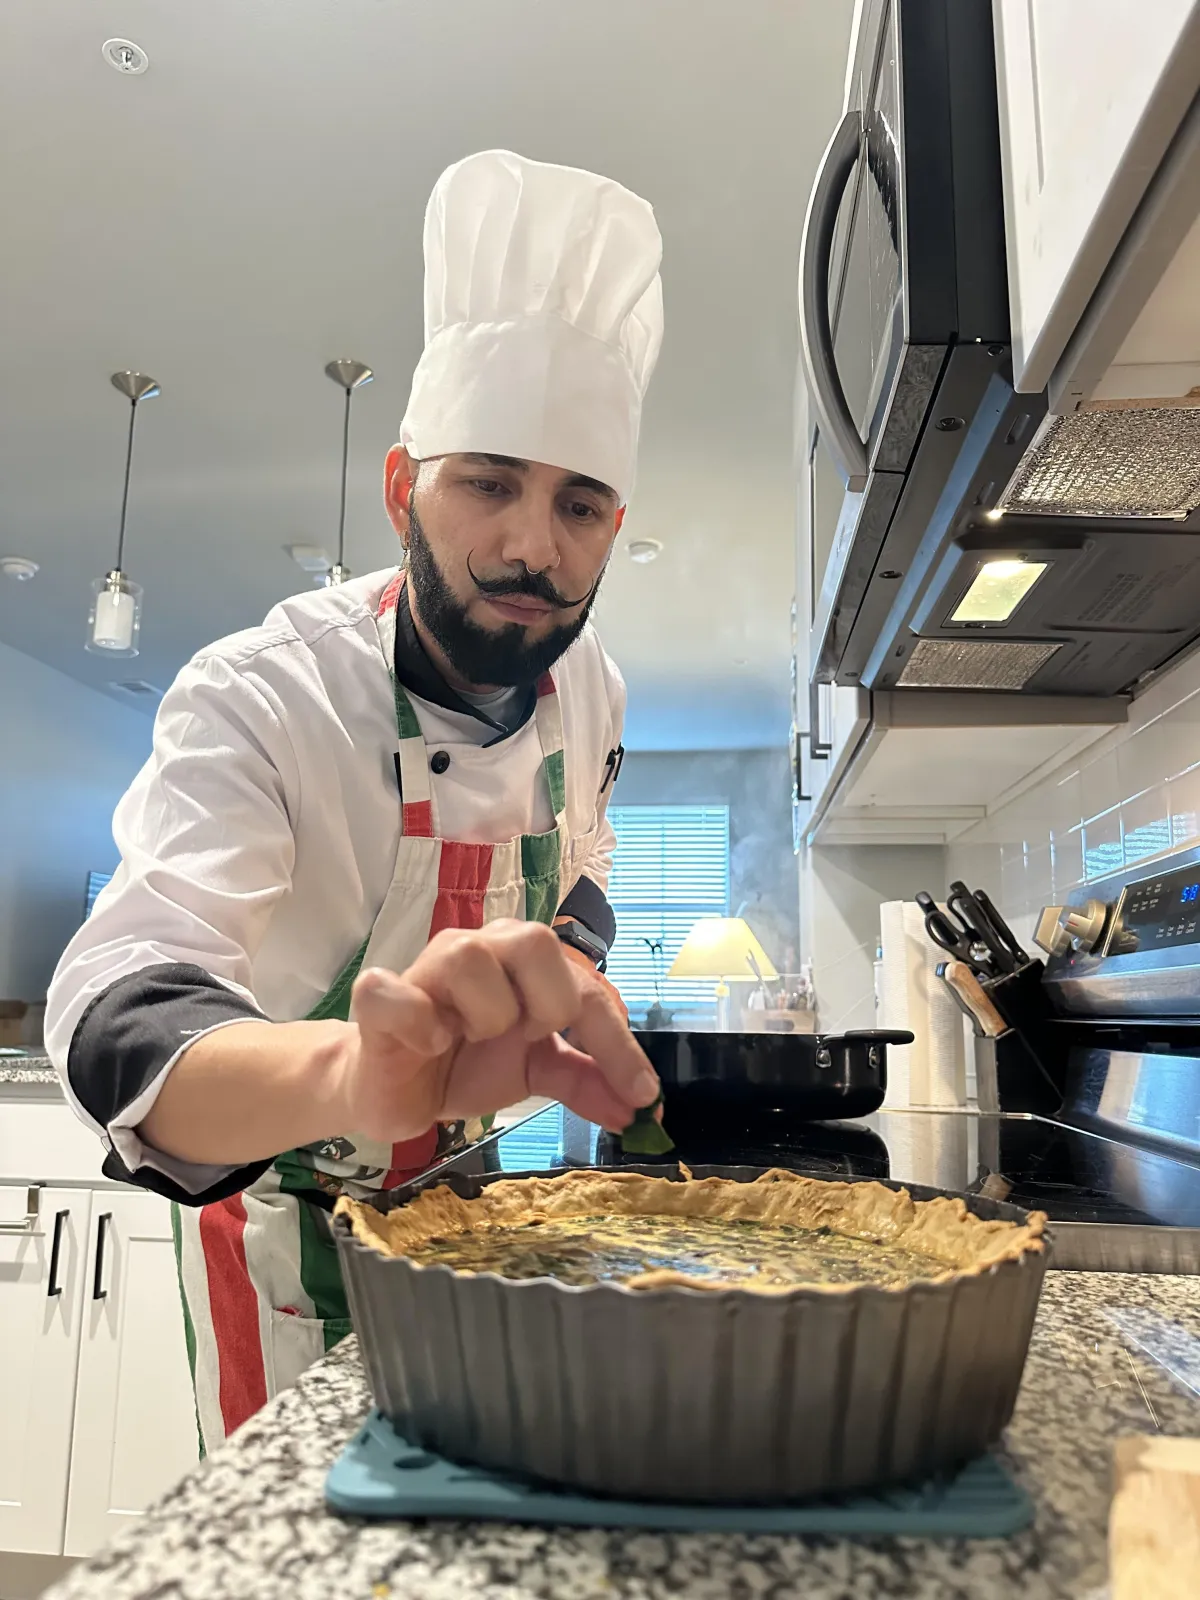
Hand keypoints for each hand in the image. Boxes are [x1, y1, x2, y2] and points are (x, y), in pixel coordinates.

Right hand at [336, 920, 658, 1142]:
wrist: (393, 1090)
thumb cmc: (464, 1064)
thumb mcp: (535, 1074)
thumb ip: (587, 1082)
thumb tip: (641, 1108)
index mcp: (522, 964)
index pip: (585, 988)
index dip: (617, 1043)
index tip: (641, 1094)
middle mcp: (479, 950)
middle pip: (534, 940)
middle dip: (547, 1003)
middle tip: (530, 1039)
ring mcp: (426, 970)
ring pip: (469, 957)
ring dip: (484, 1013)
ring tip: (469, 1039)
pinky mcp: (379, 999)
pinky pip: (394, 989)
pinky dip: (419, 1020)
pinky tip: (431, 1043)